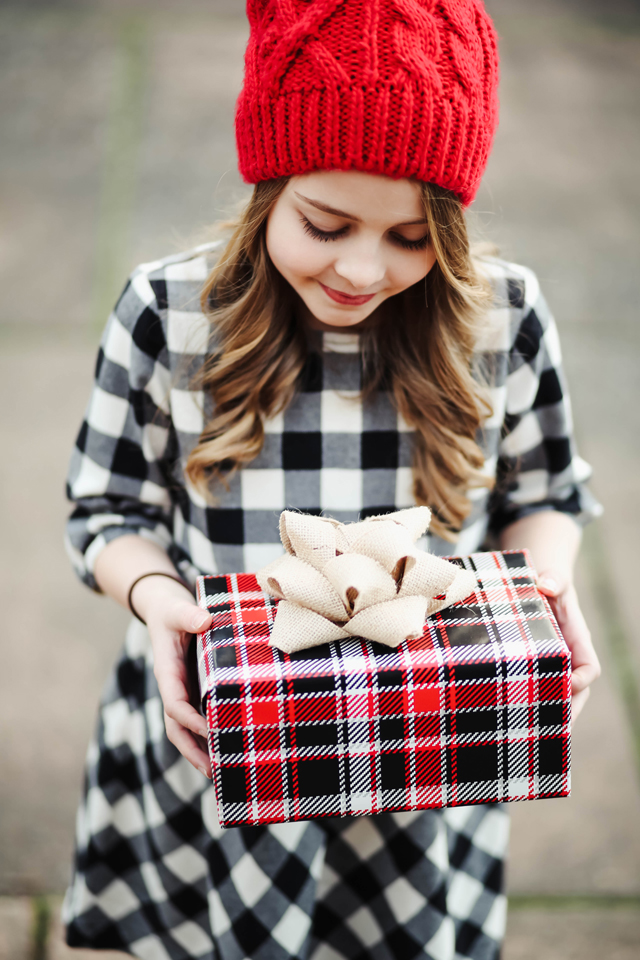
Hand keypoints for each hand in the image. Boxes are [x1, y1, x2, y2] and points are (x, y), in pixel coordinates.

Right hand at [131, 575, 212, 776]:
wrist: (164, 610)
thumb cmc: (172, 610)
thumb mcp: (178, 608)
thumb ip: (188, 614)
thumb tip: (205, 621)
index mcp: (167, 671)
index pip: (175, 703)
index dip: (191, 720)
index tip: (212, 732)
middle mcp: (173, 687)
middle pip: (176, 727)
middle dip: (192, 750)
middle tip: (213, 772)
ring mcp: (182, 691)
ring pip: (185, 729)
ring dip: (199, 751)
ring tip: (220, 774)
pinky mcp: (193, 690)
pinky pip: (197, 718)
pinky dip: (207, 736)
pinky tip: (226, 748)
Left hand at [537, 571, 599, 724]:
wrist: (538, 581)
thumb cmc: (548, 581)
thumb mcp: (553, 577)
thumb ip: (554, 579)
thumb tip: (547, 585)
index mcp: (577, 639)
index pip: (589, 668)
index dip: (581, 680)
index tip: (566, 686)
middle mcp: (569, 656)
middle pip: (577, 693)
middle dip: (567, 712)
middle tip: (553, 731)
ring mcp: (553, 663)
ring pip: (558, 696)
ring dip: (550, 715)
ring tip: (533, 737)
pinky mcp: (535, 666)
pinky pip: (539, 689)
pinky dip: (531, 705)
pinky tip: (513, 721)